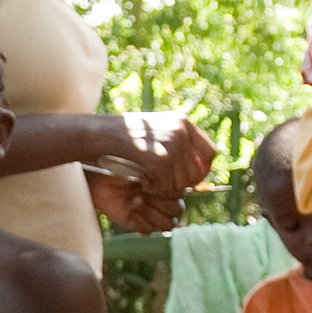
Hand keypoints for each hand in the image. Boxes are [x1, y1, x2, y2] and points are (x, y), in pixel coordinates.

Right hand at [87, 112, 213, 232]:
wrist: (101, 135)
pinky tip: (143, 183)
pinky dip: (155, 190)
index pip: (210, 152)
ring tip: (149, 183)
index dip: (203, 170)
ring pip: (182, 183)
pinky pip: (167, 186)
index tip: (190, 180)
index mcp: (182, 122)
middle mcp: (181, 130)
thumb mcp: (156, 132)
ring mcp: (171, 143)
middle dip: (182, 185)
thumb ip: (177, 144)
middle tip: (163, 186)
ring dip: (166, 189)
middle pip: (197, 172)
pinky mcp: (160, 157)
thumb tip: (200, 168)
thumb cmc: (124, 137)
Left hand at [89, 172, 184, 233]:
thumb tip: (179, 185)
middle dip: (162, 201)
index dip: (169, 189)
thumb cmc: (122, 164)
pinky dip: (140, 220)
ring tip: (137, 199)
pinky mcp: (136, 223)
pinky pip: (148, 230)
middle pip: (177, 211)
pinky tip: (131, 205)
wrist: (99, 174)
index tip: (152, 178)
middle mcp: (161, 200)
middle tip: (145, 190)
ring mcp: (150, 213)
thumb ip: (163, 171)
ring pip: (167, 224)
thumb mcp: (144, 163)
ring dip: (153, 212)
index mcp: (167, 185)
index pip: (181, 195)